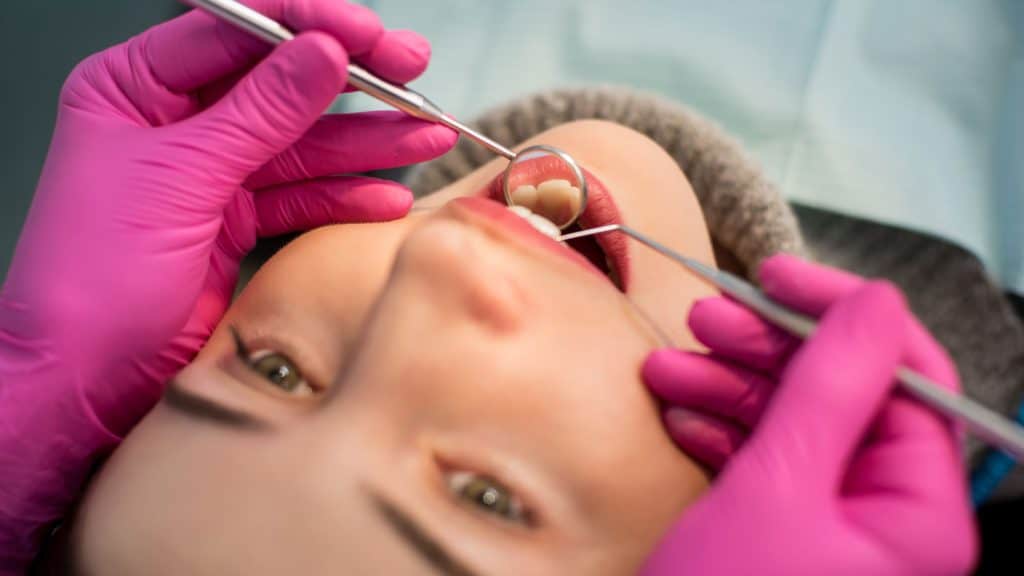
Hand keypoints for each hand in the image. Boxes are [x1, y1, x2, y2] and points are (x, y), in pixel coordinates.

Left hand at [0, 1, 456, 434]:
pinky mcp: (236, 222)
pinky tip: (388, 195)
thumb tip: (323, 54)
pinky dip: (348, 196)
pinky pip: (305, 197)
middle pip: (279, 83)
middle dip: (351, 80)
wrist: (83, 381)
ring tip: (426, 134)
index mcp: (136, 87)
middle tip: (411, 73)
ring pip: (304, 144)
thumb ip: (257, 114)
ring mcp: (210, 173)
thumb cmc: (89, 280)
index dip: (306, 28)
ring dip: (367, 141)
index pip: (233, 31)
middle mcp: (175, 123)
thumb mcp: (179, 178)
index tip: (367, 36)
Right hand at [640, 255, 976, 574]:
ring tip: (666, 370)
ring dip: (728, 387)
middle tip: (706, 320)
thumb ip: (830, 388)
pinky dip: (719, 431)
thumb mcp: (779, 487)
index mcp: (917, 511)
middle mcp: (884, 516)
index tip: (775, 276)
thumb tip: (874, 303)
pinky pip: (762, 463)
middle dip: (769, 350)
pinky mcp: (782, 534)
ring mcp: (830, 526)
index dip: (843, 315)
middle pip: (841, 395)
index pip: (906, 377)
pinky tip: (678, 415)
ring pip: (792, 424)